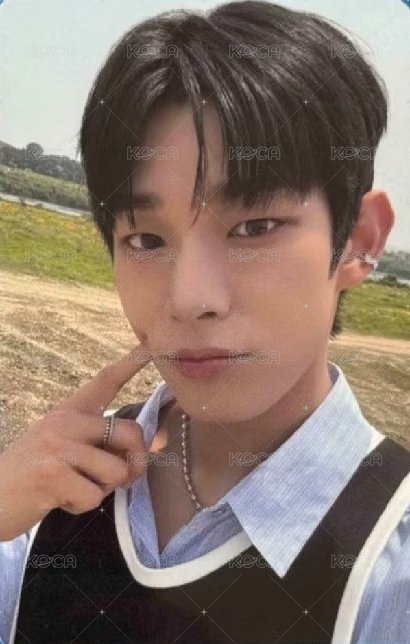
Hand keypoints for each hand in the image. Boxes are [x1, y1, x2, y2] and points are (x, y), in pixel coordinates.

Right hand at [0, 344, 152, 540]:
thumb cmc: (34, 474)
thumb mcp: (67, 449)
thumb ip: (106, 444)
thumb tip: (159, 441)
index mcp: (69, 411)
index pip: (106, 381)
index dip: (131, 363)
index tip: (150, 345)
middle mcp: (65, 421)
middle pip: (130, 433)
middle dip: (136, 463)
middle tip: (121, 479)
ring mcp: (57, 445)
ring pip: (117, 471)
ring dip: (102, 489)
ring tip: (74, 487)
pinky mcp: (52, 474)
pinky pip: (94, 496)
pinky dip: (82, 506)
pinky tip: (59, 500)